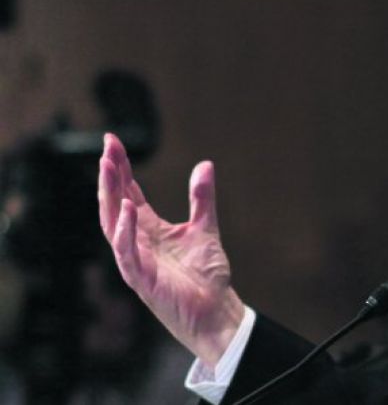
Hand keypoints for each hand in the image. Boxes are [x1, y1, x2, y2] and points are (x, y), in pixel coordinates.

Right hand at [98, 133, 244, 365]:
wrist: (215, 310)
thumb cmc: (205, 275)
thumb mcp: (205, 228)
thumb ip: (202, 198)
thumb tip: (205, 164)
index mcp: (149, 229)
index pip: (128, 193)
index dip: (120, 169)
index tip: (112, 142)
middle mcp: (137, 242)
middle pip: (114, 203)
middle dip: (109, 175)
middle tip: (107, 147)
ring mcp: (135, 260)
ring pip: (112, 224)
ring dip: (109, 196)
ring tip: (109, 168)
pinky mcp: (141, 279)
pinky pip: (126, 253)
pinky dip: (124, 231)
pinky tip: (126, 209)